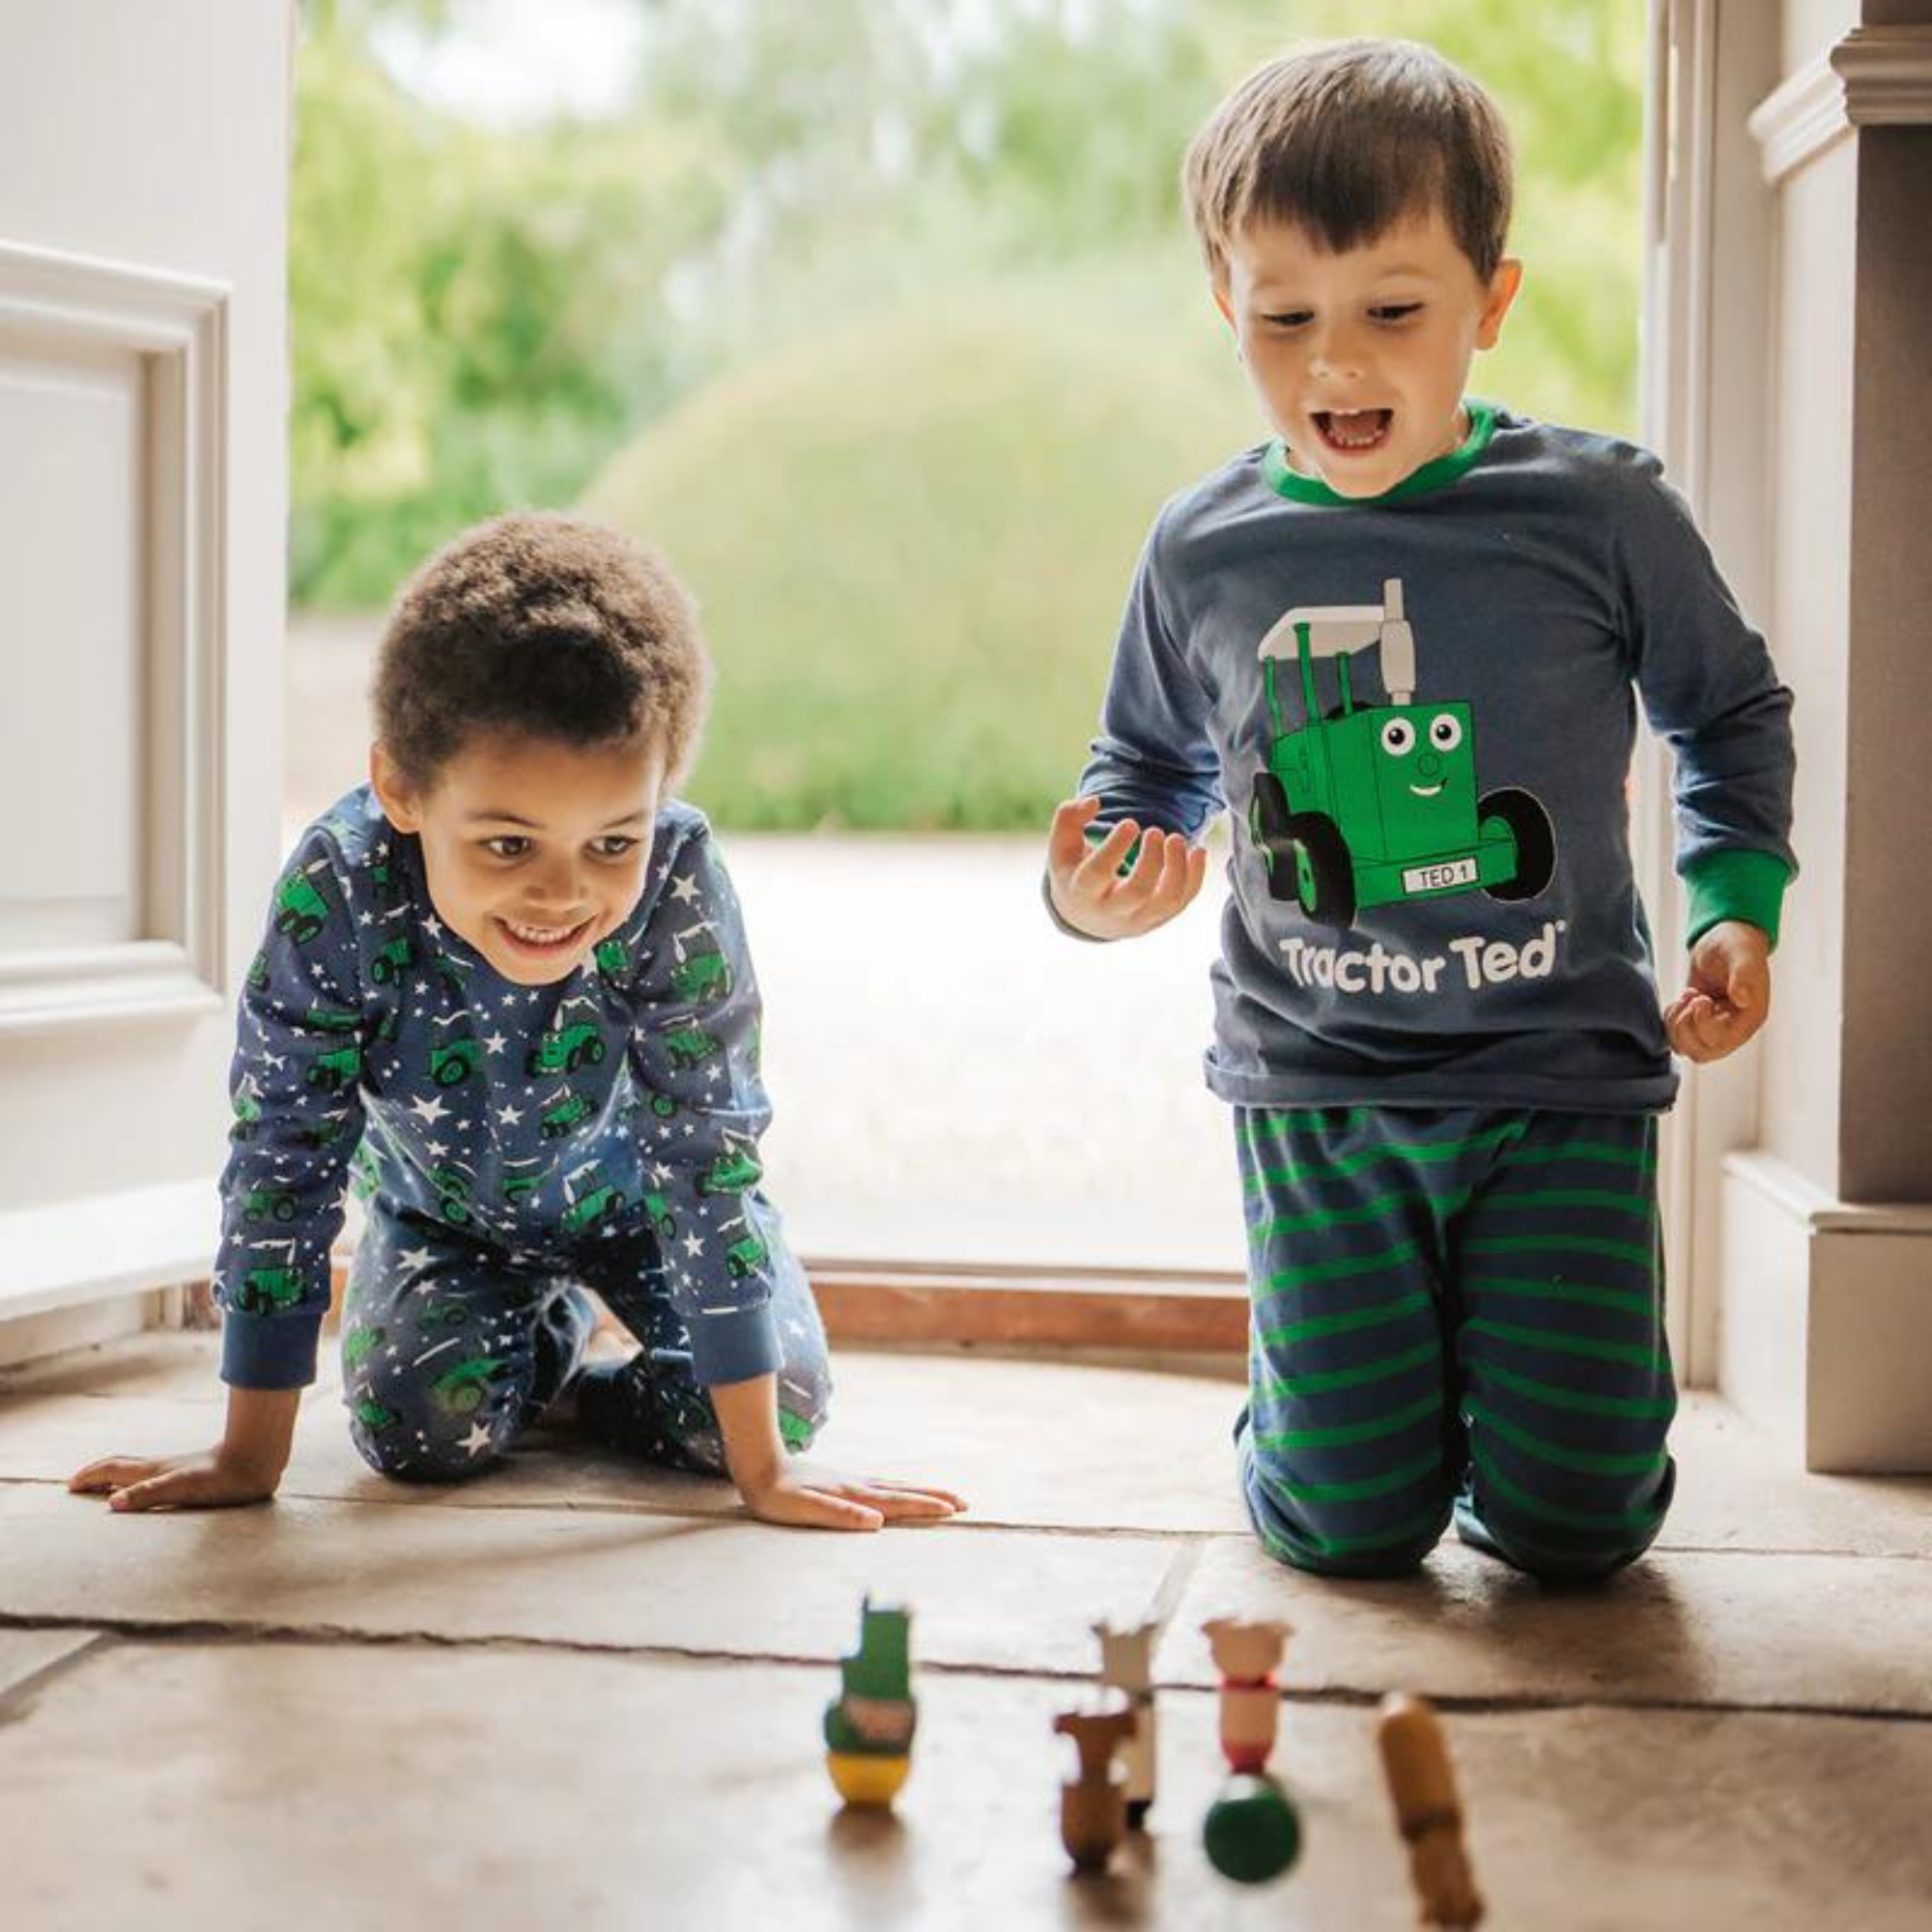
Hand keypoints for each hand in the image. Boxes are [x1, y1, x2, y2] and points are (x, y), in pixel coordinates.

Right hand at [68, 1443, 285, 1512]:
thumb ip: (148, 1495)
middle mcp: (162, 1468)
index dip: (91, 1475)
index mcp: (154, 1471)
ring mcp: (178, 1469)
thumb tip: (111, 1504)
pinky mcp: (194, 1475)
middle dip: (99, 1474)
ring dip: (118, 1477)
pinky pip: (158, 1477)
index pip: (114, 1469)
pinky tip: (153, 1489)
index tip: (70, 1484)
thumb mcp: (182, 1489)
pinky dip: (142, 1482)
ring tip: (107, 1487)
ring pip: (140, 1470)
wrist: (257, 1461)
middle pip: (123, 1467)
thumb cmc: (221, 1477)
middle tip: (79, 1484)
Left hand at [732, 1458, 967, 1532]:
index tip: (953, 1510)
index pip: (896, 1502)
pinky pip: (881, 1486)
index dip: (925, 1506)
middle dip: (934, 1497)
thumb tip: (876, 1522)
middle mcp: (857, 1486)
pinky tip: (899, 1492)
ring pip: (894, 1486)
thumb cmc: (777, 1495)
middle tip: (964, 1503)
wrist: (758, 1463)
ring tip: (943, 1496)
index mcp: (853, 1495)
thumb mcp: (804, 1509)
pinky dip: (900, 1490)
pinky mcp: (840, 1483)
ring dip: (921, 1491)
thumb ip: (840, 1515)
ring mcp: (850, 1482)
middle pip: (903, 1490)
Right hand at [1047, 795, 1208, 939]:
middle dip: (1151, 860)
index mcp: (1082, 891)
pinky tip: (1197, 850)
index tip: (1130, 823)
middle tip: (1155, 831)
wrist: (1087, 916)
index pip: (1097, 874)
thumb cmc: (1076, 870)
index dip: (1114, 848)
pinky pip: (1184, 901)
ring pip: (1167, 901)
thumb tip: (1094, 802)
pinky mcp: (1160, 918)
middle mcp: (1111, 910)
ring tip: (1177, 839)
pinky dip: (1195, 876)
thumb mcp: (1062, 846)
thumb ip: (1068, 817)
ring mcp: (1139, 918)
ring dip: (1178, 868)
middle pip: (1137, 892)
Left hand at [1664, 920, 1771, 1063]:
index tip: (1701, 998)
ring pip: (1687, 1048)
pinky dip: (1670, 1021)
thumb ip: (1743, 974)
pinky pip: (1677, 1038)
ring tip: (1686, 996)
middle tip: (1691, 997)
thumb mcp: (1743, 955)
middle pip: (1703, 1052)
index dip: (1704, 1024)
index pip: (1723, 1041)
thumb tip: (1741, 997)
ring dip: (1677, 1024)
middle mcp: (1733, 1028)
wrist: (1723, 940)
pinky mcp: (1696, 1022)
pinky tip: (1680, 999)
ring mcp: (1714, 1027)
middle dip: (1686, 1027)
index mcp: (1750, 1018)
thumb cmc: (1738, 946)